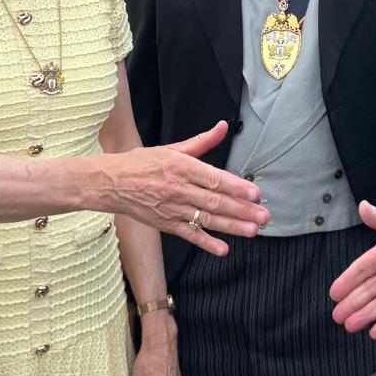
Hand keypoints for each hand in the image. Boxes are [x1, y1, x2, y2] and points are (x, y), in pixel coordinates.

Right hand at [97, 121, 268, 255]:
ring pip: (206, 219)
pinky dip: (206, 242)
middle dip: (242, 210)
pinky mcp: (166, 224)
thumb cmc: (143, 163)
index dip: (235, 187)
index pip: (213, 178)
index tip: (255, 193)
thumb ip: (202, 141)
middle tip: (264, 216)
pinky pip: (190, 234)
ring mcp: (172, 209)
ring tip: (252, 231)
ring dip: (231, 227)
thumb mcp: (173, 148)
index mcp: (182, 167)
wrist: (111, 183)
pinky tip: (223, 249)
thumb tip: (223, 126)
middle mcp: (179, 189)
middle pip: (215, 201)